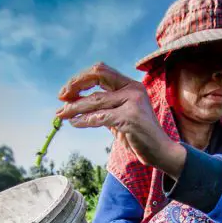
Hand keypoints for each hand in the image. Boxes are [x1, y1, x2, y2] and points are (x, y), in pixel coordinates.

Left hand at [56, 62, 185, 178]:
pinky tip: (74, 123)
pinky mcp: (130, 118)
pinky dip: (84, 120)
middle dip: (76, 84)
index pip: (101, 71)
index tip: (65, 92)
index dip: (80, 79)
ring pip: (96, 100)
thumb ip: (102, 106)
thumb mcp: (118, 115)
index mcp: (130, 84)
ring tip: (60, 114)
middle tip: (61, 97)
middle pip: (97, 76)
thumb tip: (72, 102)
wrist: (160, 151)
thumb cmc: (137, 134)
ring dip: (75, 107)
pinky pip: (101, 117)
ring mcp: (133, 102)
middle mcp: (133, 89)